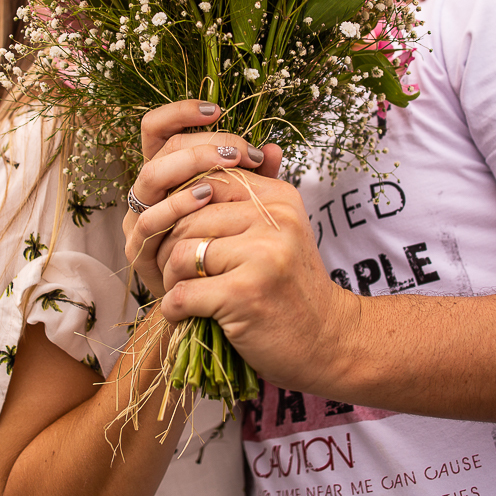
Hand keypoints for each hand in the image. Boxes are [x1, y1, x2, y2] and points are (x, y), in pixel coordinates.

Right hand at [123, 100, 282, 297]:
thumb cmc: (232, 252)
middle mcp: (148, 193)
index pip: (158, 130)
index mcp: (168, 175)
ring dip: (189, 167)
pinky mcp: (139, 251)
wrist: (220, 310)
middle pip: (160, 150)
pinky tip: (206, 198)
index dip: (179, 112)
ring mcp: (139, 220)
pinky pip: (149, 219)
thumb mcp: (248, 211)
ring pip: (150, 178)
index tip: (215, 110)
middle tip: (240, 151)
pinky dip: (176, 204)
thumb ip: (257, 181)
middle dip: (201, 143)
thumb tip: (275, 147)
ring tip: (228, 166)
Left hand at [153, 170, 353, 394]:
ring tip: (185, 293)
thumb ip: (249, 199)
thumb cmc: (289, 286)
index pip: (208, 182)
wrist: (326, 339)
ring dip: (171, 280)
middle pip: (187, 220)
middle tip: (177, 274)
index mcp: (279, 198)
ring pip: (181, 254)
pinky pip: (182, 293)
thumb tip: (234, 156)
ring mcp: (261, 256)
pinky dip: (175, 309)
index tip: (184, 237)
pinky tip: (187, 315)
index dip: (182, 210)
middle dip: (169, 250)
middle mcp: (273, 219)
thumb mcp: (279, 233)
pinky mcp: (244, 294)